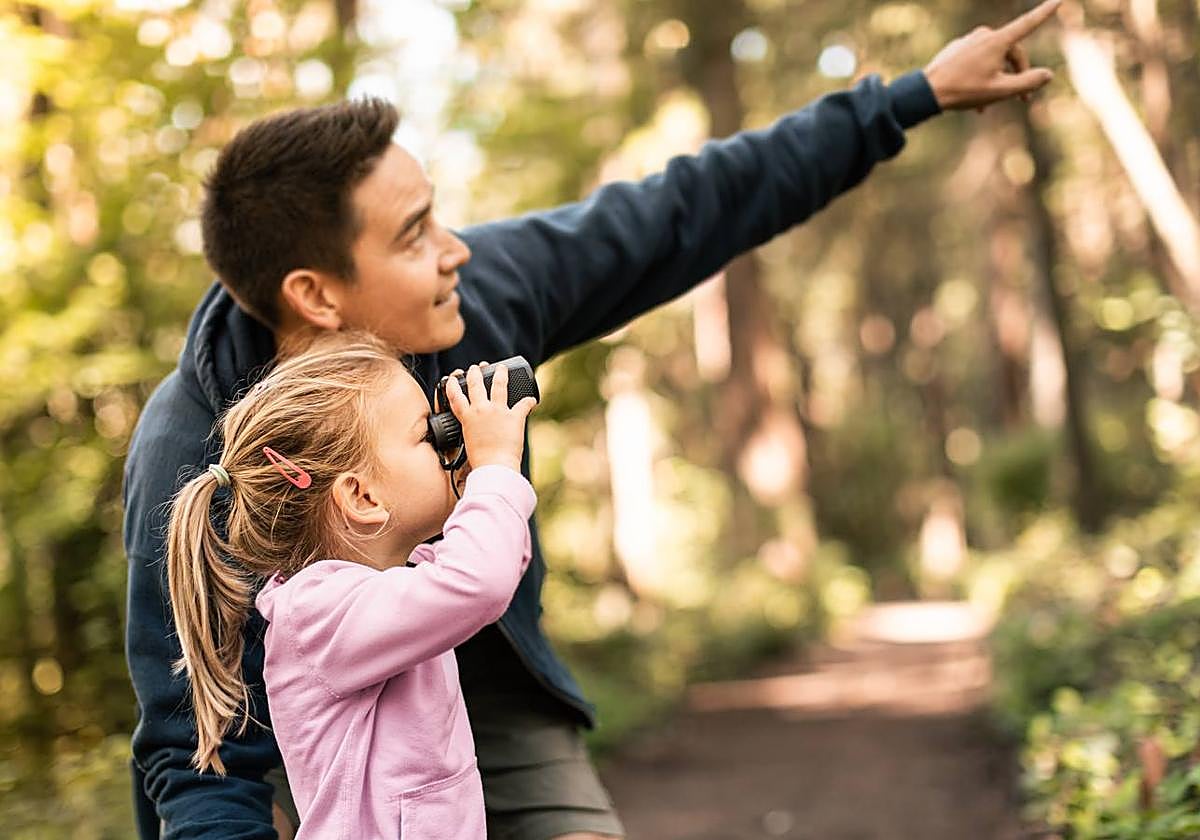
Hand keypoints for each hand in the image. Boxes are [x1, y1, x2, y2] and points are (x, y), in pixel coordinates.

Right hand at [443, 363, 536, 472]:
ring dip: (501, 374)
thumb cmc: (480, 461)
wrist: (494, 466)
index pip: (455, 396)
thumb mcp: (468, 443)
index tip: (452, 378)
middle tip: (476, 367)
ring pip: (499, 385)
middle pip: (476, 384)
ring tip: (502, 367)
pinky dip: (529, 401)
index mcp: (467, 418)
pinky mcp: (514, 416)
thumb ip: (470, 434)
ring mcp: (498, 411)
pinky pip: (524, 404)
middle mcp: (481, 410)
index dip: (452, 384)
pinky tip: (532, 398)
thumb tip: (474, 434)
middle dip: (475, 373)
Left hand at [924, 0, 1060, 111]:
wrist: (926, 91)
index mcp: (997, 41)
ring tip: (990, 106)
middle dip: (1018, 75)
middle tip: (1022, 100)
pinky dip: (982, 77)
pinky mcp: (957, 49)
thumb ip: (1027, 82)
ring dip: (998, 80)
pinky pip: (977, 61)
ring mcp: (969, 41)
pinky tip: (976, 100)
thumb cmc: (964, 91)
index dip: (1045, 12)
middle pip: (1011, 53)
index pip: (1028, 23)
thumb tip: (1047, 75)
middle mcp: (984, 35)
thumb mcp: (1000, 91)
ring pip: (994, 59)